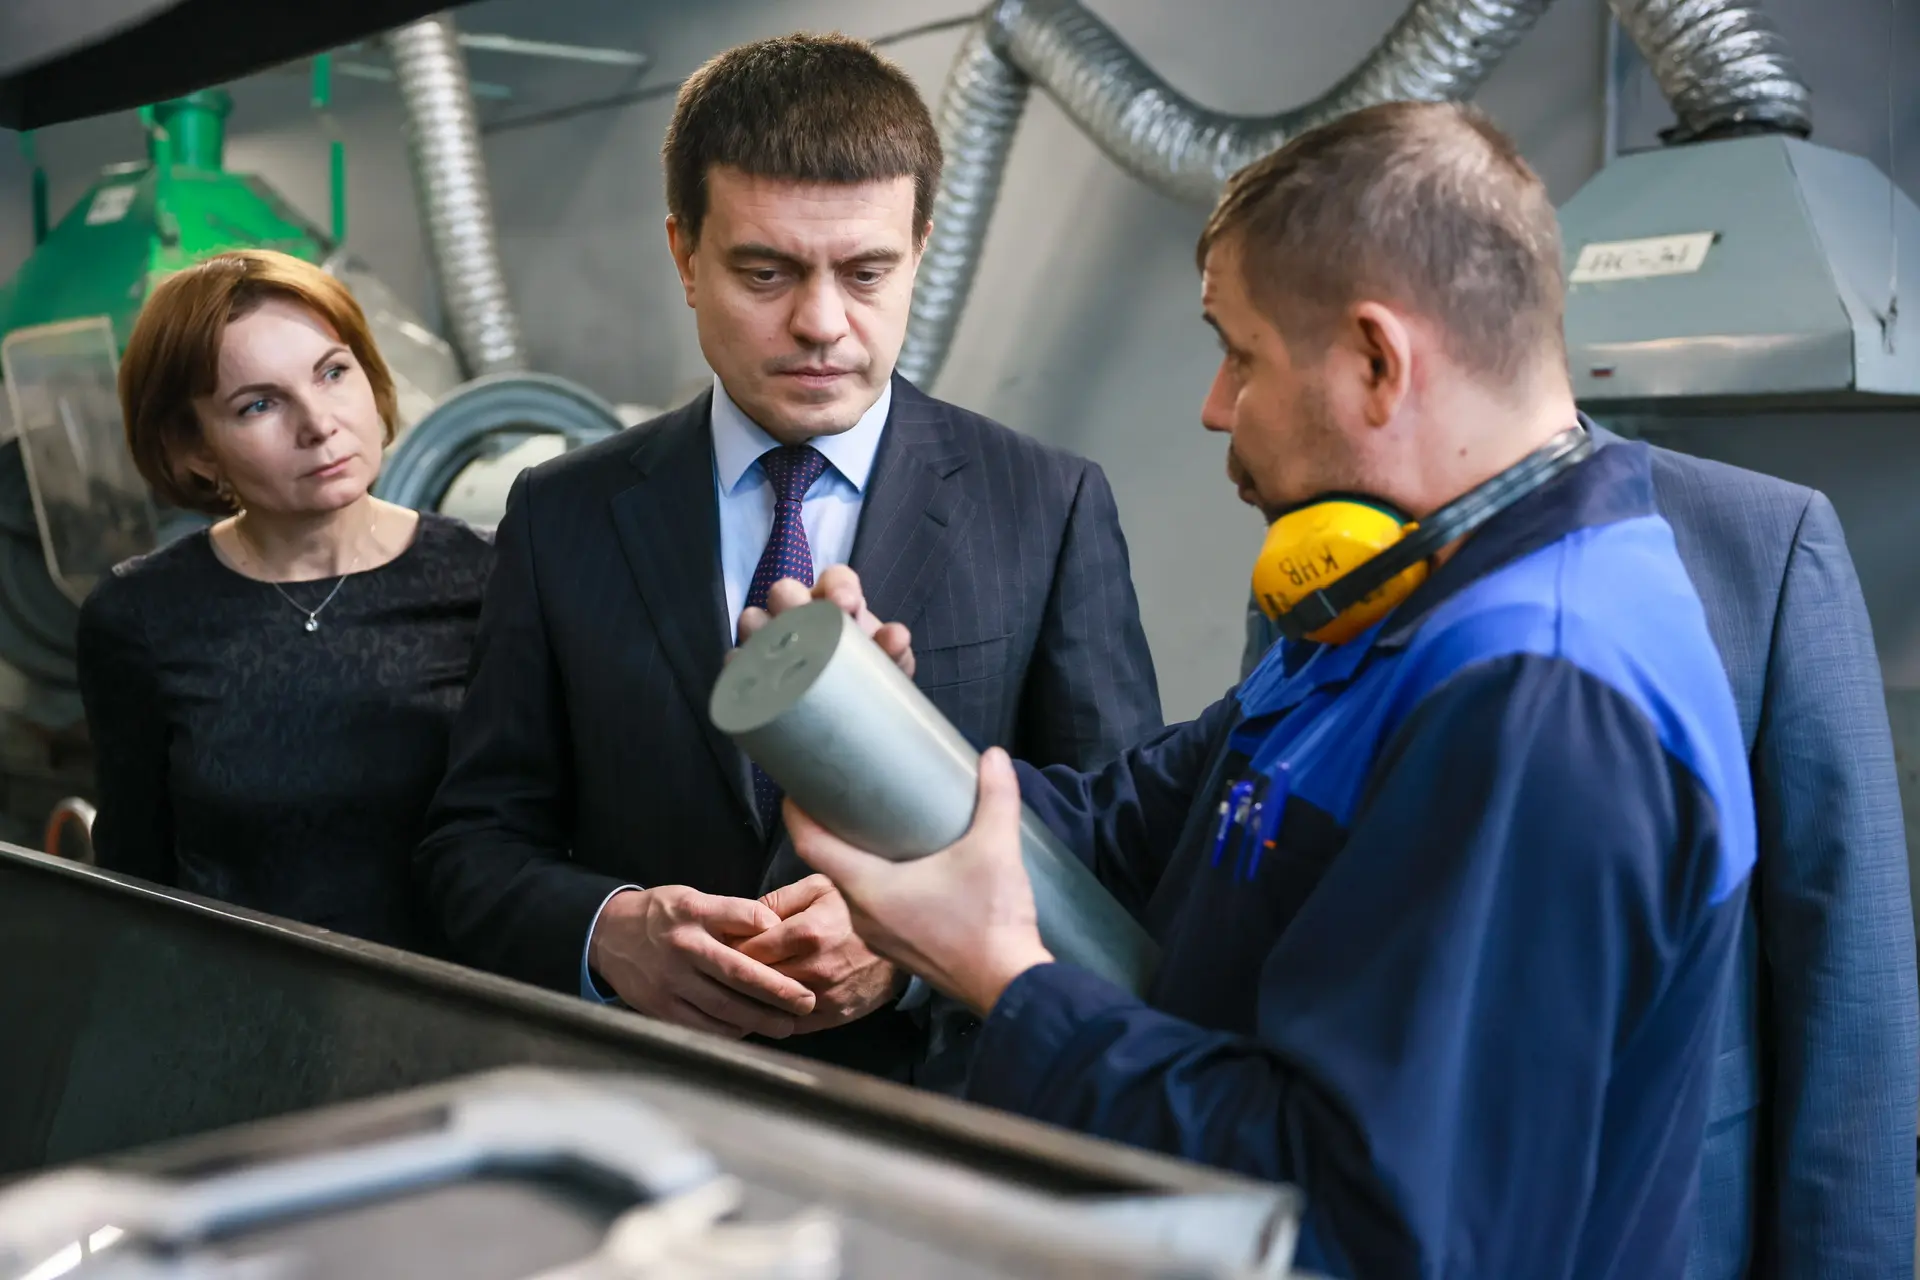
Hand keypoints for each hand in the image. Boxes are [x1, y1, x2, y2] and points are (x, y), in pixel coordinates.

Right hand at [589, 886, 816, 1039]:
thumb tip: (776, 930)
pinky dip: (730, 1031)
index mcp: (694, 912)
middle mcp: (683, 946)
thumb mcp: (694, 899)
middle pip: (739, 973)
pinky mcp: (661, 1007)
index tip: (802, 947)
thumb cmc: (663, 916)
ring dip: (760, 1019)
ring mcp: (670, 980)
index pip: (743, 917)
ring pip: (723, 1006)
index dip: (773, 932)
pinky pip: (702, 1025)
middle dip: (778, 991)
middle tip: (807, 1002)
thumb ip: (732, 914)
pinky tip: (749, 1030)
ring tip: (787, 1024)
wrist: (608, 935)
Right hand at [736, 564, 914, 678]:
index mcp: (837, 605)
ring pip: (753, 619)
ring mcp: (770, 638)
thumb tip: (896, 637)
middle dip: (792, 600)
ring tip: (773, 650)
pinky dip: (739, 665)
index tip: (846, 604)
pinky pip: (735, 660)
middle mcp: (800, 613)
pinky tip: (750, 677)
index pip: (835, 579)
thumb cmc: (863, 678)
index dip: (839, 585)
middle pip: (785, 591)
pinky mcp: (749, 667)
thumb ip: (892, 652)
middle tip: (804, 619)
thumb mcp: (883, 666)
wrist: (840, 721)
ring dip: (760, 629)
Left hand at [736, 874, 902, 1032]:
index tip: (721, 945)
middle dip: (737, 974)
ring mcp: (826, 997)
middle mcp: (815, 969)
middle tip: (725, 968)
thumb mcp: (820, 887)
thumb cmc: (858, 907)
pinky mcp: (836, 1015)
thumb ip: (778, 899)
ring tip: (739, 987)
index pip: (748, 950)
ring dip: (752, 999)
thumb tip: (743, 917)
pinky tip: (763, 1007)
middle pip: (756, 981)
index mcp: (807, 933)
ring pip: (770, 1006)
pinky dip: (774, 1018)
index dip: (730, 948)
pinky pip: (793, 1025)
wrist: (907, 934)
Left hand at [786, 748, 1051, 1016]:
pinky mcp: (896, 950)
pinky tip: (895, 874)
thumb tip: (994, 757)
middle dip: (827, 833)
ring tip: (867, 832)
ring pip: (847, 893)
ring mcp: (877, 938)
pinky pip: (866, 913)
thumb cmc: (991, 922)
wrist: (1008, 986)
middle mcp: (862, 915)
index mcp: (869, 888)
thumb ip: (997, 798)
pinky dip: (869, 888)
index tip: (796, 788)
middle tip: (838, 799)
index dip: (798, 813)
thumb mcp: (995, 849)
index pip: (812, 845)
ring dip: (850, 863)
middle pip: (827, 867)